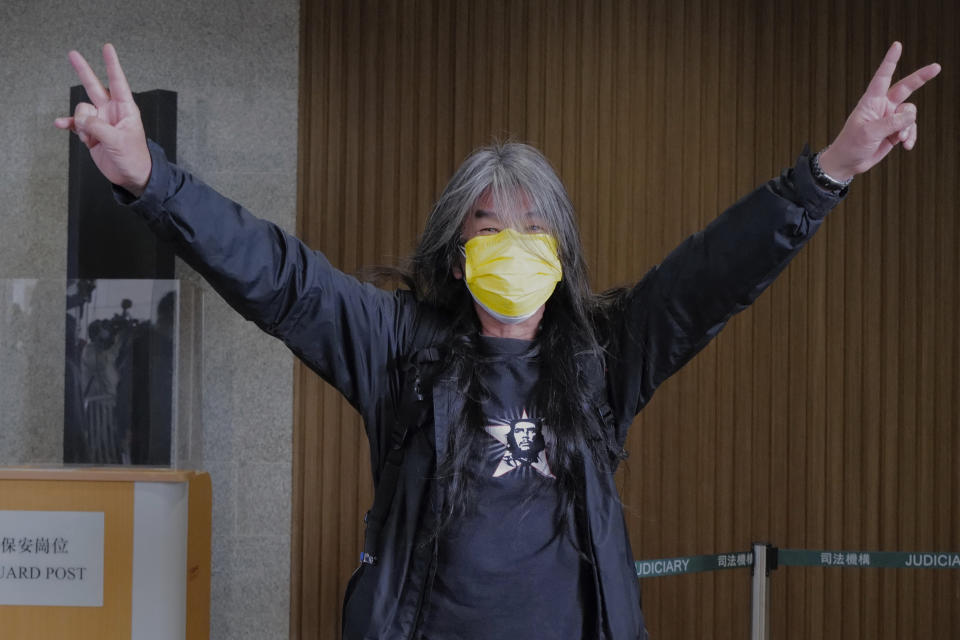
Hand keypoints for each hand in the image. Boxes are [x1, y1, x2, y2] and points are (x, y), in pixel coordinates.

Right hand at [54, 44, 151, 196]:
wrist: (131, 176)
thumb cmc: (134, 158)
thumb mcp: (119, 141)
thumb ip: (98, 128)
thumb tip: (80, 120)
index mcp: (125, 109)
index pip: (118, 82)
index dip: (112, 65)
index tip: (107, 48)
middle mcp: (111, 111)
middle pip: (94, 86)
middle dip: (83, 70)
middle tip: (72, 54)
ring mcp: (100, 121)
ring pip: (82, 110)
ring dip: (81, 123)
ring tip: (90, 138)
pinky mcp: (91, 133)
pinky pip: (75, 123)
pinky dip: (68, 124)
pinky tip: (60, 124)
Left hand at [818, 42, 940, 180]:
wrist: (848, 163)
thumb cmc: (851, 145)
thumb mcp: (869, 133)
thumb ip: (891, 123)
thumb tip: (911, 114)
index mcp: (871, 101)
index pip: (882, 77)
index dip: (891, 61)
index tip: (897, 45)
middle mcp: (882, 106)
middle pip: (905, 88)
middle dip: (921, 78)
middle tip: (937, 67)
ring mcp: (890, 118)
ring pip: (910, 114)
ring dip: (909, 127)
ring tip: (900, 139)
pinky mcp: (894, 131)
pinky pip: (910, 128)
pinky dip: (911, 136)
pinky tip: (906, 146)